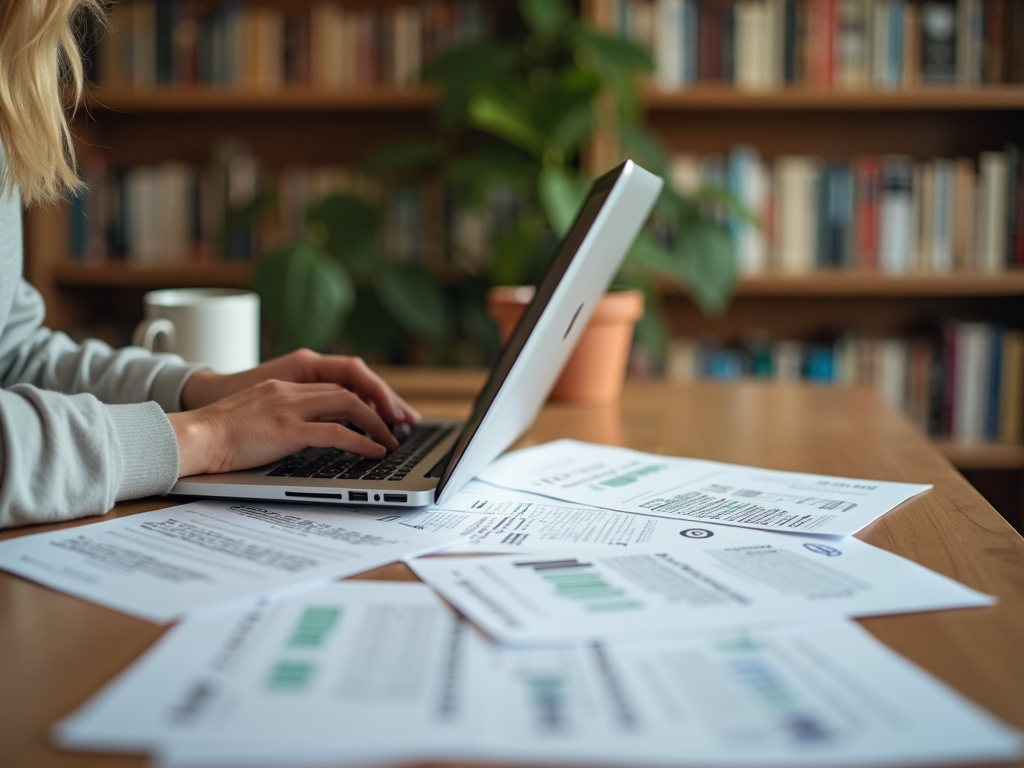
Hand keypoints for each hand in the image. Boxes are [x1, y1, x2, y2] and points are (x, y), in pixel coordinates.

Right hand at [168, 379, 402, 476]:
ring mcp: (289, 408)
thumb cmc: (215, 437)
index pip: (333, 386)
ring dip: (376, 424)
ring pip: (349, 406)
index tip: (381, 414)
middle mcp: (289, 391)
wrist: (191, 437)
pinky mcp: (287, 429)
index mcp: (282, 388)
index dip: (361, 399)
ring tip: (392, 442)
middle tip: (398, 425)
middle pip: (347, 391)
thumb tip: (308, 438)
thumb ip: (282, 420)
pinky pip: (336, 432)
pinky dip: (362, 441)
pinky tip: (375, 452)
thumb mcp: (254, 419)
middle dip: (378, 408)